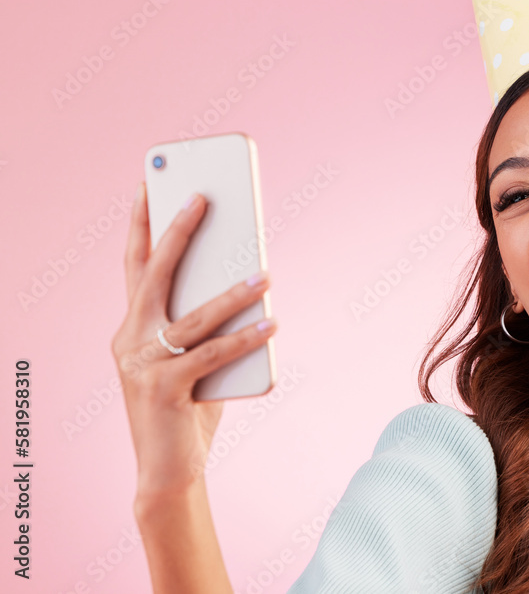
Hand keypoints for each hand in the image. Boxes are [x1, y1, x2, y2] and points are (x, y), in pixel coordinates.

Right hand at [110, 183, 277, 505]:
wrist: (168, 471)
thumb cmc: (186, 407)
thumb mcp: (191, 359)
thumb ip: (207, 326)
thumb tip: (252, 284)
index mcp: (131, 327)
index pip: (133, 265)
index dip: (140, 223)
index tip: (148, 184)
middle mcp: (128, 339)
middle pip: (154, 274)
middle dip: (178, 231)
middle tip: (204, 197)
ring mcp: (140, 364)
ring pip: (192, 317)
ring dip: (232, 294)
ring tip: (265, 274)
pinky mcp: (161, 388)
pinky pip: (211, 355)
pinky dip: (244, 339)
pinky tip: (272, 325)